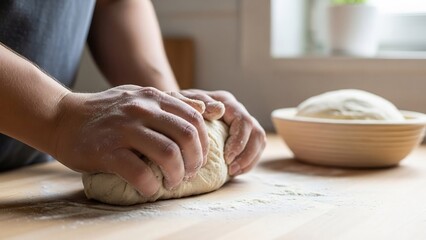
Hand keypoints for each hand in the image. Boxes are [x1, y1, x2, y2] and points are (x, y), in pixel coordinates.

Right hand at [52, 85, 208, 196]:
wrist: (62, 118)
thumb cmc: (106, 112)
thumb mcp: (139, 97)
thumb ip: (170, 102)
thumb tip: (203, 108)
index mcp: (153, 98)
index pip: (194, 119)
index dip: (203, 142)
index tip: (198, 158)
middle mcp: (141, 109)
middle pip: (187, 136)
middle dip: (195, 160)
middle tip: (189, 173)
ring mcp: (124, 129)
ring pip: (168, 154)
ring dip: (176, 175)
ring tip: (172, 182)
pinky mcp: (106, 151)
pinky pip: (139, 172)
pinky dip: (150, 186)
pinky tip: (149, 189)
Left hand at [179, 89, 266, 175]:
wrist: (173, 110)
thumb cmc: (176, 107)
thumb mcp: (179, 101)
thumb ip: (196, 102)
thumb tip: (217, 110)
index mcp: (225, 101)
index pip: (244, 121)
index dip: (239, 141)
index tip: (226, 158)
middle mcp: (237, 110)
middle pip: (256, 132)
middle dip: (246, 153)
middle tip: (231, 168)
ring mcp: (241, 123)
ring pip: (259, 140)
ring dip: (249, 159)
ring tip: (233, 172)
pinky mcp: (242, 135)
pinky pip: (256, 148)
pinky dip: (248, 162)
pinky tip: (234, 172)